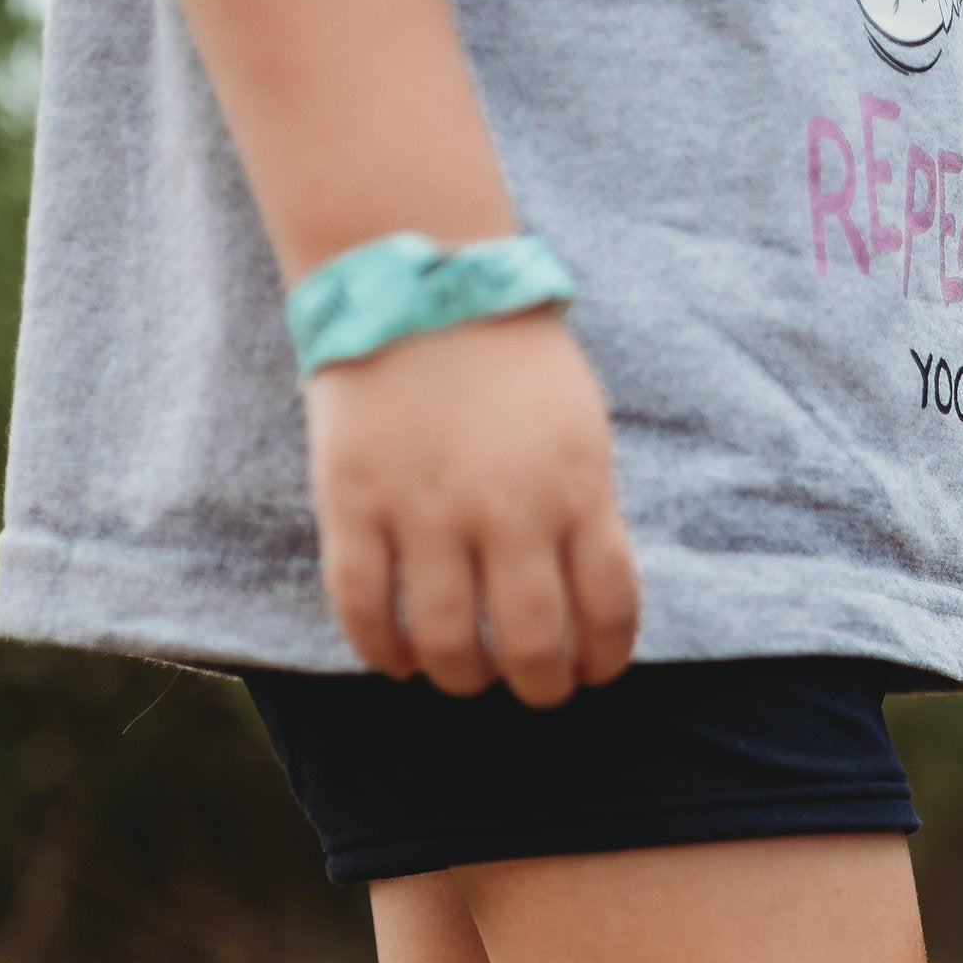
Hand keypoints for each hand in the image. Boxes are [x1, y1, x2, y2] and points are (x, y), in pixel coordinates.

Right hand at [303, 308, 640, 706]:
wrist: (417, 276)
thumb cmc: (512, 359)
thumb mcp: (582, 431)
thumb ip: (589, 515)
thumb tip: (590, 609)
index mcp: (577, 490)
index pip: (609, 611)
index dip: (604, 659)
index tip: (591, 671)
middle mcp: (506, 509)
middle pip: (534, 645)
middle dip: (540, 687)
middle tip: (533, 686)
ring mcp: (426, 507)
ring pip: (449, 643)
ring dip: (463, 677)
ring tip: (466, 671)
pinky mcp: (353, 499)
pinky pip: (363, 606)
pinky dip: (381, 650)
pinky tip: (397, 659)